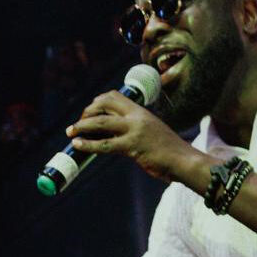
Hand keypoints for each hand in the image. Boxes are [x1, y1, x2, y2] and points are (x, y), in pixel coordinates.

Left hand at [66, 92, 199, 183]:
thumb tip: (117, 136)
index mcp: (141, 112)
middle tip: (78, 124)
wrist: (185, 161)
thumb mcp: (153, 132)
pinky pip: (104, 145)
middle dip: (87, 112)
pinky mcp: (133, 147)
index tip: (89, 112)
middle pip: (104, 105)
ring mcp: (134, 131)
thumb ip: (137, 129)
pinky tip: (78, 145)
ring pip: (100, 123)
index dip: (97, 102)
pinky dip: (88, 144)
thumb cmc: (170, 151)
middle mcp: (136, 117)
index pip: (114, 96)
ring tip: (71, 132)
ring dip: (82, 126)